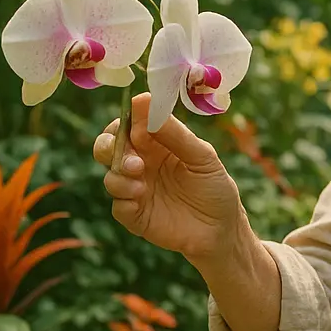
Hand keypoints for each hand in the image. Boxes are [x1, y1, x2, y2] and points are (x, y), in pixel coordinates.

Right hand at [93, 92, 244, 262]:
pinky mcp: (135, 216)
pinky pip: (117, 206)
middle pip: (108, 147)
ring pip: (110, 176)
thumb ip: (176, 134)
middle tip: (132, 158)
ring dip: (120, 176)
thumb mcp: (202, 157)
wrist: (222, 229)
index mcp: (156, 144)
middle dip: (110, 147)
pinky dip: (124, 201)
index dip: (126, 122)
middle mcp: (141, 164)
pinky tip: (139, 198)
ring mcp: (136, 190)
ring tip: (140, 182)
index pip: (129, 125)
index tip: (136, 125)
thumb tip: (144, 101)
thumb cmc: (214, 186)